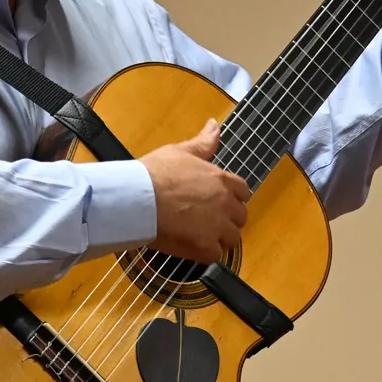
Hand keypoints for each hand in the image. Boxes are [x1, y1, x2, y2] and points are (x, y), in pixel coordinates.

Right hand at [140, 119, 248, 261]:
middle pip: (240, 217)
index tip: (220, 201)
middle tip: (207, 220)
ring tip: (199, 235)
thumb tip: (215, 125)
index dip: (233, 198)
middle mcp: (224, 203)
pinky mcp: (204, 247)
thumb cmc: (155, 172)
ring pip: (231, 238)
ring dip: (219, 238)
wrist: (137, 198)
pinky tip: (190, 246)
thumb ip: (203, 142)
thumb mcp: (180, 151)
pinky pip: (215, 255)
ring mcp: (216, 227)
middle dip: (228, 219)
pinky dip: (205, 253)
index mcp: (221, 180)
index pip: (243, 191)